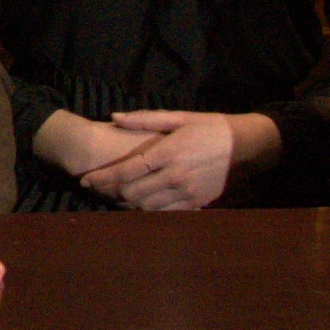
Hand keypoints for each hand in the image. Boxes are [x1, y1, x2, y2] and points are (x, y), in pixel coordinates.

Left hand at [79, 108, 235, 211]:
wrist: (242, 144)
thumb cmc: (207, 127)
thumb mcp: (178, 117)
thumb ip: (144, 119)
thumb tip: (115, 117)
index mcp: (168, 152)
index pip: (128, 170)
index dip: (104, 177)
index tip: (87, 179)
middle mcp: (176, 175)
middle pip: (133, 193)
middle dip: (113, 192)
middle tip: (101, 188)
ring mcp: (187, 192)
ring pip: (147, 206)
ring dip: (129, 203)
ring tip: (118, 196)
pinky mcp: (197, 202)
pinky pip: (166, 212)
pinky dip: (150, 209)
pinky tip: (143, 202)